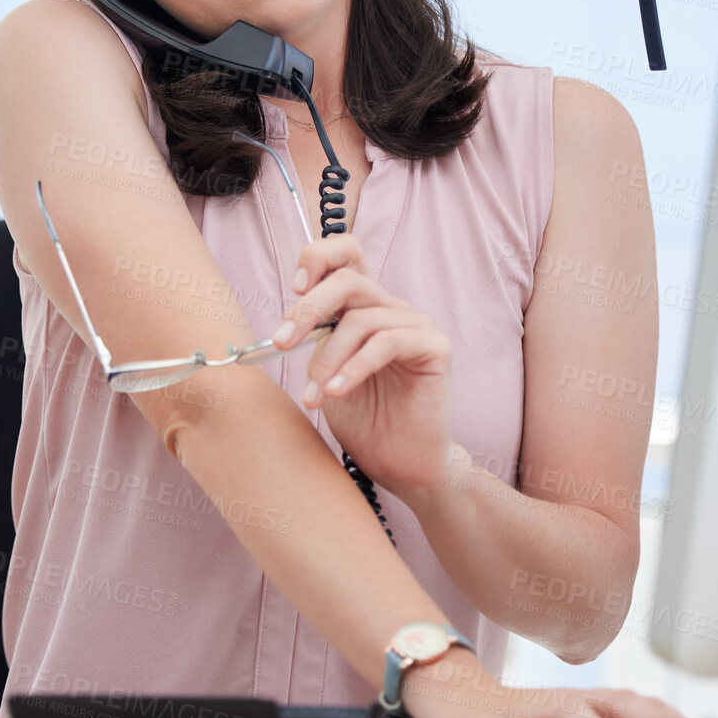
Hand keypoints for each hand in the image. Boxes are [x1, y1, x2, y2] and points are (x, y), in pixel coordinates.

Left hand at [272, 235, 452, 496]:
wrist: (399, 464)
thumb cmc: (363, 419)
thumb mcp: (324, 371)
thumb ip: (313, 338)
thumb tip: (284, 325)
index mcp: (364, 306)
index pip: (347, 252)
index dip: (318, 258)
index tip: (294, 288)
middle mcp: (391, 307)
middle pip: (348, 281)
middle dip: (308, 310)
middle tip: (282, 343)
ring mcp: (416, 325)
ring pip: (362, 319)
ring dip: (328, 357)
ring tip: (314, 393)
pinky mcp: (435, 348)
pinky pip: (388, 342)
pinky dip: (355, 367)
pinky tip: (336, 391)